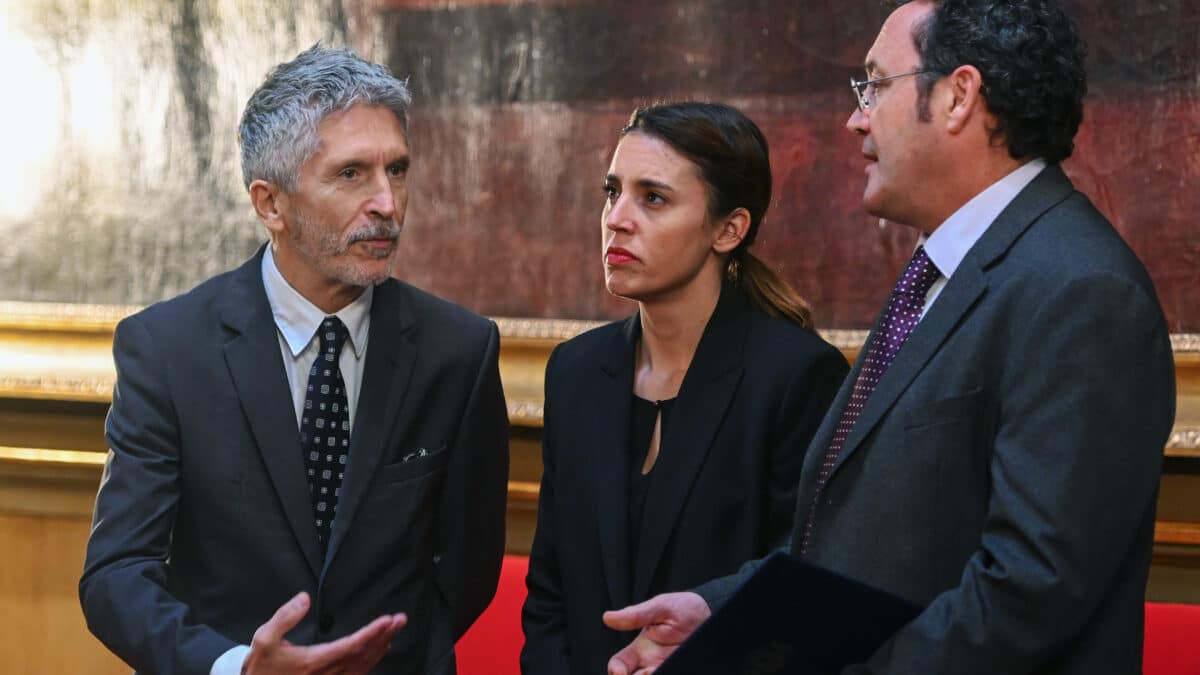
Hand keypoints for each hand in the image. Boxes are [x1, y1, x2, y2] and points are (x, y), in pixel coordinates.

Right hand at [242, 592, 405, 674]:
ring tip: (395, 630)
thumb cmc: (262, 667)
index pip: (351, 645)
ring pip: (364, 665)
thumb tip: (304, 598)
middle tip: (401, 620)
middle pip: (364, 654)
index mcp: (314, 661)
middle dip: (384, 635)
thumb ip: (285, 617)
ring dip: (381, 646)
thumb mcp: (265, 639)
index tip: (387, 620)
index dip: (372, 633)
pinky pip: (357, 673)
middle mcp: (328, 674)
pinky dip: (372, 660)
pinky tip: (379, 649)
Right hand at [604, 592, 710, 674]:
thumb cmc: (684, 607)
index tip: (619, 672)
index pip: (620, 664)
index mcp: (641, 648)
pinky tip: (671, 669)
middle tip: (645, 673)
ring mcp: (667, 667)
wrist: (712, 613)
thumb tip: (608, 617)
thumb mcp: (660, 607)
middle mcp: (652, 663)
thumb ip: (635, 615)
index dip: (616, 670)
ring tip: (656, 670)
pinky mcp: (682, 668)